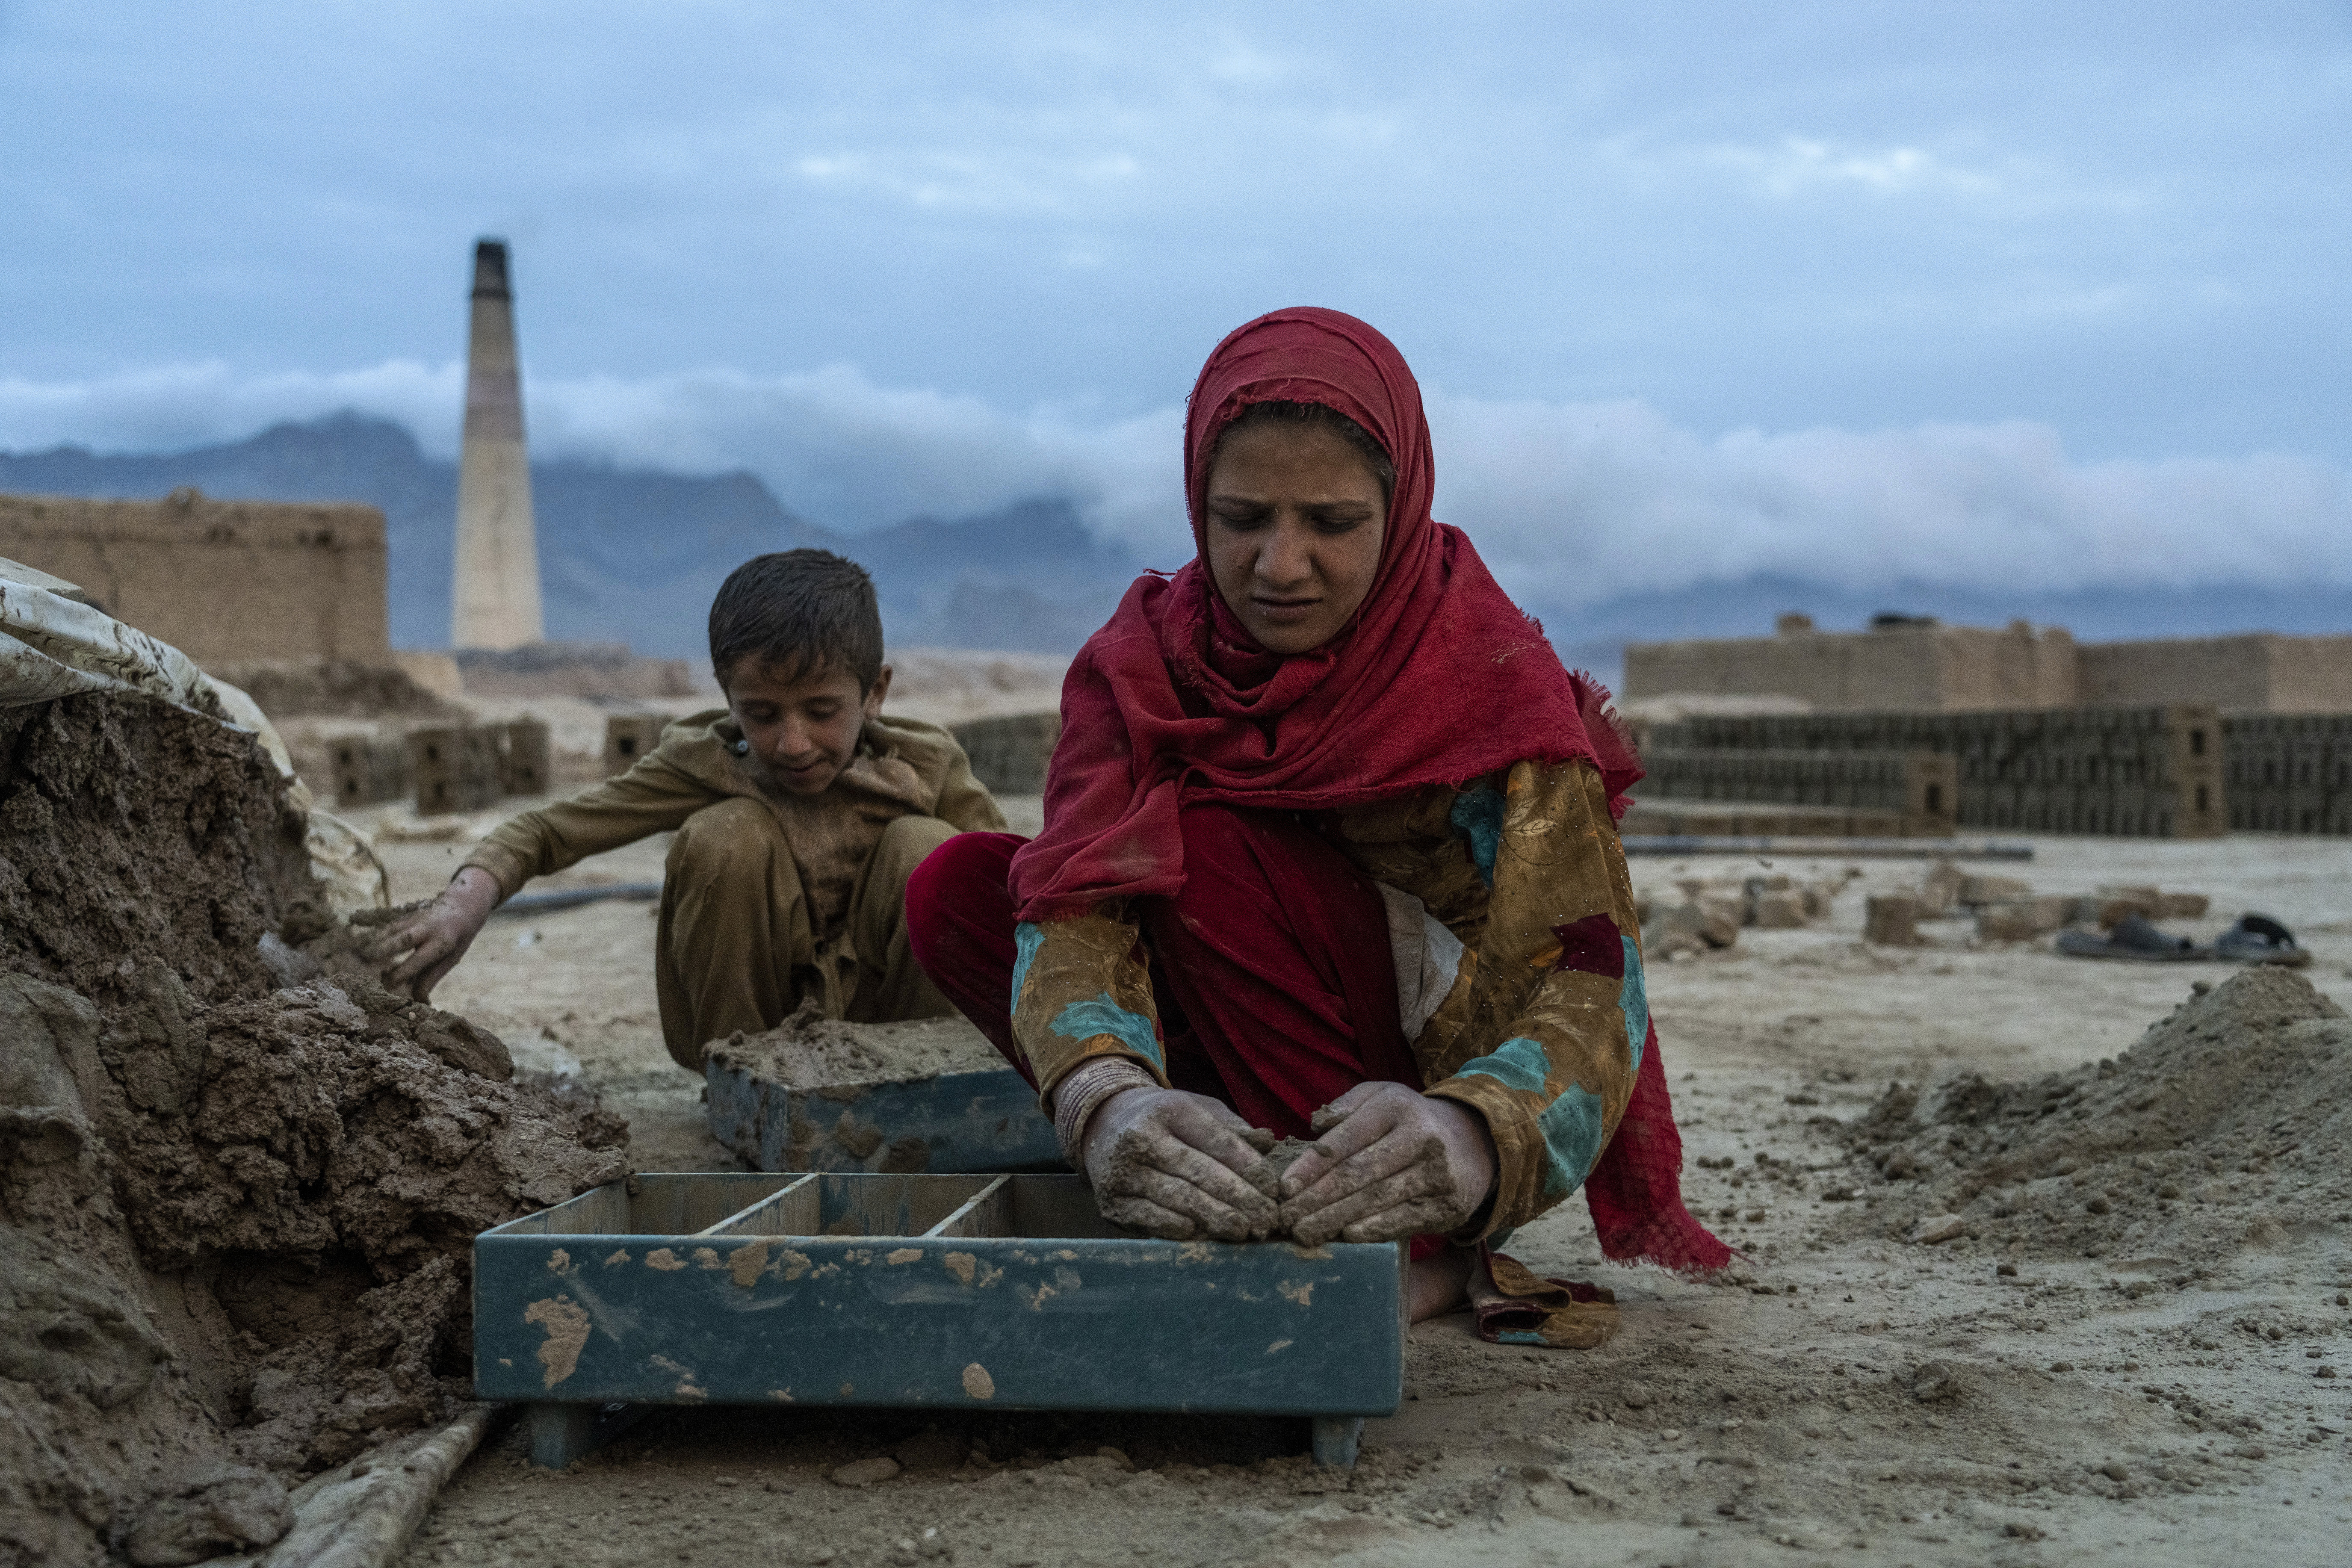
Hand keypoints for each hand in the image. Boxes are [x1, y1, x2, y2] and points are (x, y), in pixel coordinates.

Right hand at [360, 867, 501, 1001]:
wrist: (463, 906)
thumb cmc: (456, 939)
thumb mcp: (451, 958)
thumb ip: (431, 978)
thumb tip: (419, 1002)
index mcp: (442, 943)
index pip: (418, 960)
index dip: (402, 973)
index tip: (387, 985)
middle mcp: (427, 930)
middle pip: (402, 940)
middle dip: (382, 951)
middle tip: (364, 965)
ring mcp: (415, 920)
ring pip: (391, 931)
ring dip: (373, 943)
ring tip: (354, 956)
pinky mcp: (406, 916)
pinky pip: (387, 927)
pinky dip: (373, 936)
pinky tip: (358, 944)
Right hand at [1078, 1085, 1278, 1241]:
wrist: (1100, 1124)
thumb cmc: (1163, 1119)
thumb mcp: (1197, 1109)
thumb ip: (1232, 1128)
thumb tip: (1269, 1143)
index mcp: (1168, 1110)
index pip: (1217, 1142)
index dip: (1249, 1168)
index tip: (1274, 1189)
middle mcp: (1141, 1138)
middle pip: (1200, 1173)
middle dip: (1240, 1199)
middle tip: (1267, 1219)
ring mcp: (1123, 1172)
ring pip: (1179, 1199)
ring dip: (1217, 1218)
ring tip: (1245, 1230)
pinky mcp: (1112, 1202)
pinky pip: (1152, 1219)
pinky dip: (1181, 1229)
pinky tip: (1205, 1234)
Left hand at [1277, 1082, 1496, 1246]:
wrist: (1476, 1144)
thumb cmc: (1410, 1121)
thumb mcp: (1383, 1097)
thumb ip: (1347, 1104)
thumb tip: (1315, 1124)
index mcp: (1396, 1107)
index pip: (1346, 1138)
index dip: (1312, 1165)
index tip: (1284, 1188)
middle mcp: (1420, 1138)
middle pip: (1359, 1172)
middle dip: (1318, 1198)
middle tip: (1286, 1219)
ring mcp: (1437, 1173)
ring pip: (1379, 1198)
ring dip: (1337, 1219)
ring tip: (1305, 1233)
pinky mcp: (1448, 1205)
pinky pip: (1406, 1219)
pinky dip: (1376, 1229)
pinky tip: (1348, 1236)